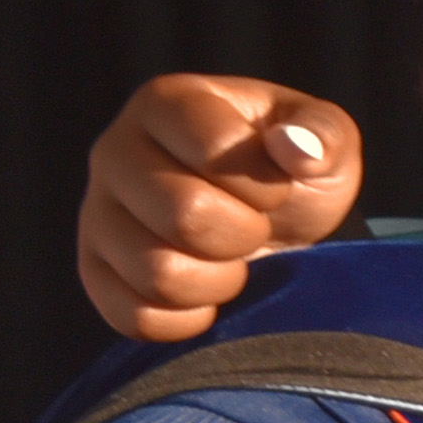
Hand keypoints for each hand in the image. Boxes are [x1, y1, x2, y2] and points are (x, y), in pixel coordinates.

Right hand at [80, 76, 362, 340]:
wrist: (270, 224)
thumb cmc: (291, 172)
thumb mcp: (327, 141)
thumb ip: (323, 134)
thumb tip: (297, 149)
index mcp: (167, 103)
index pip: (215, 148)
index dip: (264, 181)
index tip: (274, 184)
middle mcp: (115, 152)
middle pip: (184, 215)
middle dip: (245, 234)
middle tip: (255, 227)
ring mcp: (96, 215)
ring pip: (158, 273)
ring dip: (221, 281)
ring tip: (233, 259)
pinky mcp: (94, 274)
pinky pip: (136, 317)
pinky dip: (189, 319)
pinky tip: (209, 295)